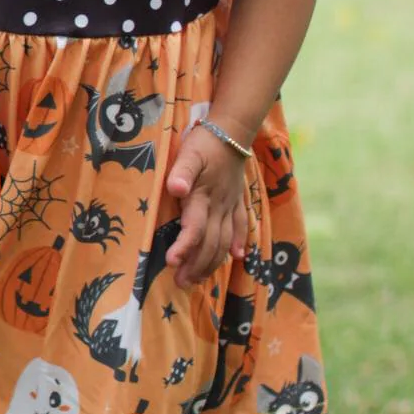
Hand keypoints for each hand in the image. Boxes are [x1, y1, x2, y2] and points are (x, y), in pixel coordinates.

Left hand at [165, 124, 250, 290]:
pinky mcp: (238, 200)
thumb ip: (181, 171)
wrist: (232, 130)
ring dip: (213, 262)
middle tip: (181, 283)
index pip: (195, 229)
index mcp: (204, 197)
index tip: (172, 262)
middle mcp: (219, 206)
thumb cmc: (205, 141)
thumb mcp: (188, 152)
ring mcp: (231, 205)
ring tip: (199, 278)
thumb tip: (174, 188)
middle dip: (196, 265)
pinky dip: (239, 242)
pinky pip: (241, 226)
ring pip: (225, 241)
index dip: (185, 248)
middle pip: (210, 243)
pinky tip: (237, 256)